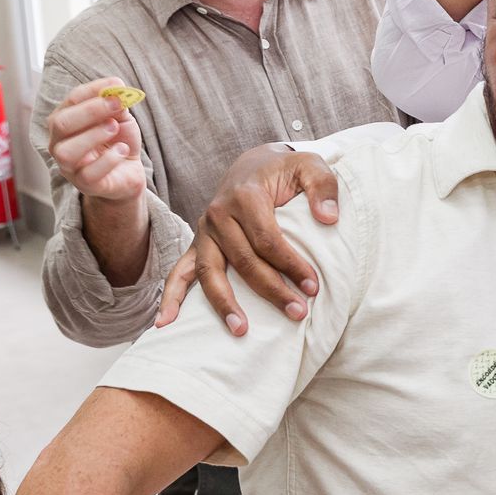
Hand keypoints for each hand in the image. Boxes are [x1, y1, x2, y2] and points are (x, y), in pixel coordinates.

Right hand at [47, 77, 145, 201]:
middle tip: (116, 105)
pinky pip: (88, 174)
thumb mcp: (120, 119)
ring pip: (66, 152)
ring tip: (114, 128)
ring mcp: (68, 166)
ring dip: (93, 135)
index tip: (117, 85)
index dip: (93, 90)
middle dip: (90, 111)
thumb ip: (116, 104)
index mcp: (65, 121)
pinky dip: (108, 159)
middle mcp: (59, 143)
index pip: (71, 100)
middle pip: (60, 123)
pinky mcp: (84, 184)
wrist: (128, 172)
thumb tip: (116, 88)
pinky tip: (122, 150)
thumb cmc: (118, 141)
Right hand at [154, 146, 339, 335]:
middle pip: (243, 261)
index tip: (313, 286)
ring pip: (211, 272)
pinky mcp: (199, 243)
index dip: (291, 265)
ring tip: (242, 330)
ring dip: (224, 304)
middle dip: (271, 290)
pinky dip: (171, 297)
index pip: (268, 240)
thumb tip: (328, 218)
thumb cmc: (285, 170)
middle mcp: (218, 214)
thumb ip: (324, 186)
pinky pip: (181, 271)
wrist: (253, 164)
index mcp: (245, 195)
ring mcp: (205, 231)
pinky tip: (166, 323)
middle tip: (298, 312)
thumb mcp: (311, 165)